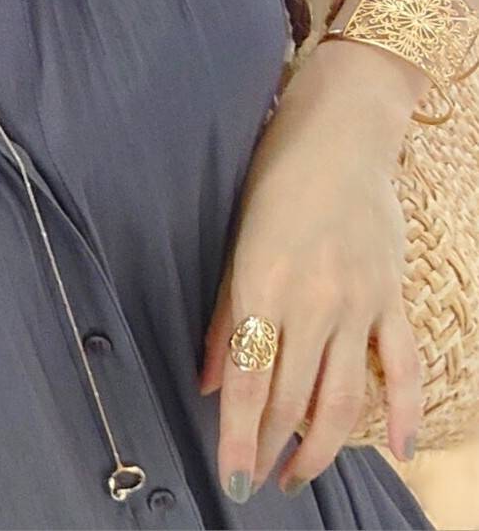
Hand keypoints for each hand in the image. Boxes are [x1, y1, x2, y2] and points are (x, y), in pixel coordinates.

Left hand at [197, 44, 423, 503]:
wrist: (340, 136)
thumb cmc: (275, 181)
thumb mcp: (237, 243)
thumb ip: (224, 316)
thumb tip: (210, 380)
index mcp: (264, 286)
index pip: (251, 380)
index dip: (240, 436)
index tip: (233, 478)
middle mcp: (314, 303)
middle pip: (294, 395)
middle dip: (274, 445)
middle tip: (260, 479)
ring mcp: (360, 302)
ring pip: (345, 394)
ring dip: (322, 443)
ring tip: (300, 474)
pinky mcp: (391, 294)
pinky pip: (403, 361)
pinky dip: (403, 408)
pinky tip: (396, 447)